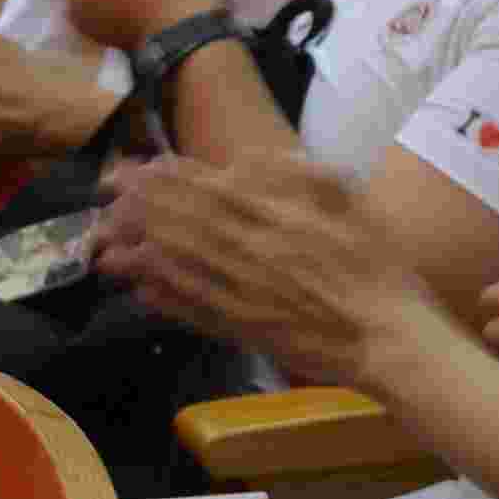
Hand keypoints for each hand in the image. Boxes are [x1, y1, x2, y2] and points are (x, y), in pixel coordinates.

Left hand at [91, 155, 436, 387]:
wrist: (391, 339)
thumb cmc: (382, 270)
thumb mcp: (354, 205)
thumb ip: (306, 178)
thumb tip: (252, 160)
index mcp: (280, 221)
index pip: (214, 192)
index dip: (173, 178)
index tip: (142, 164)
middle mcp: (254, 256)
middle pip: (187, 224)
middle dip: (143, 204)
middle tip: (108, 190)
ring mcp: (245, 297)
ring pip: (183, 266)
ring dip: (141, 249)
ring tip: (107, 237)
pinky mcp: (246, 332)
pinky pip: (197, 313)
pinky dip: (166, 301)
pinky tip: (139, 290)